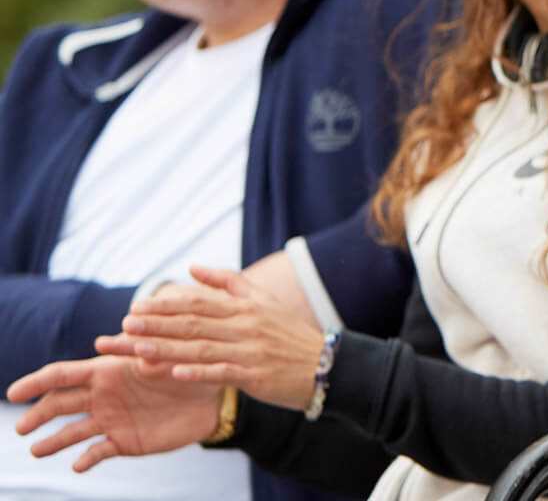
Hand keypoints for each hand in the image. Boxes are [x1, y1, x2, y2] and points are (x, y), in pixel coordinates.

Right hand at [6, 356, 219, 470]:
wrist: (212, 398)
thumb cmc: (187, 369)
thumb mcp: (166, 357)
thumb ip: (142, 349)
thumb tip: (110, 337)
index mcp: (105, 371)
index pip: (63, 375)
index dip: (37, 382)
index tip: (13, 393)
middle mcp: (102, 396)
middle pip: (60, 404)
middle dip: (38, 414)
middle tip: (20, 428)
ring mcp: (110, 420)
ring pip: (73, 432)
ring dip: (53, 442)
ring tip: (36, 450)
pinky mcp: (124, 441)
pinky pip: (98, 451)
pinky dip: (86, 459)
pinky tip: (78, 465)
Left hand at [95, 264, 325, 410]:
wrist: (326, 365)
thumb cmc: (290, 335)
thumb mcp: (264, 300)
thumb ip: (228, 282)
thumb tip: (192, 267)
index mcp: (245, 307)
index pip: (197, 304)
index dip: (164, 306)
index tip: (135, 308)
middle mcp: (245, 326)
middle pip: (193, 324)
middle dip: (156, 325)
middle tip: (125, 325)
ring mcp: (250, 351)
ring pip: (201, 348)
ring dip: (167, 349)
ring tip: (137, 349)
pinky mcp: (255, 375)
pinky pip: (222, 373)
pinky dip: (198, 373)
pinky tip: (175, 374)